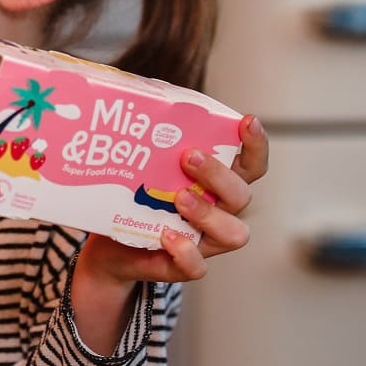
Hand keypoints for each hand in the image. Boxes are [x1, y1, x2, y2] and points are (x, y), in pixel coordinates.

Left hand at [78, 114, 268, 288]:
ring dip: (209, 213)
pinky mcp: (182, 265)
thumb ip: (153, 142)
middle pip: (241, 196)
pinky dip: (185, 251)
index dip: (256, 145)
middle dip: (219, 175)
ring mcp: (204, 241)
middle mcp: (219, 212)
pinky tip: (166, 234)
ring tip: (179, 198)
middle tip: (189, 157)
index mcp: (216, 185)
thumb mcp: (144, 169)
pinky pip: (197, 266)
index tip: (247, 121)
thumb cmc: (136, 199)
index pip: (250, 165)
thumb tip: (142, 98)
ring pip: (233, 234)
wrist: (110, 248)